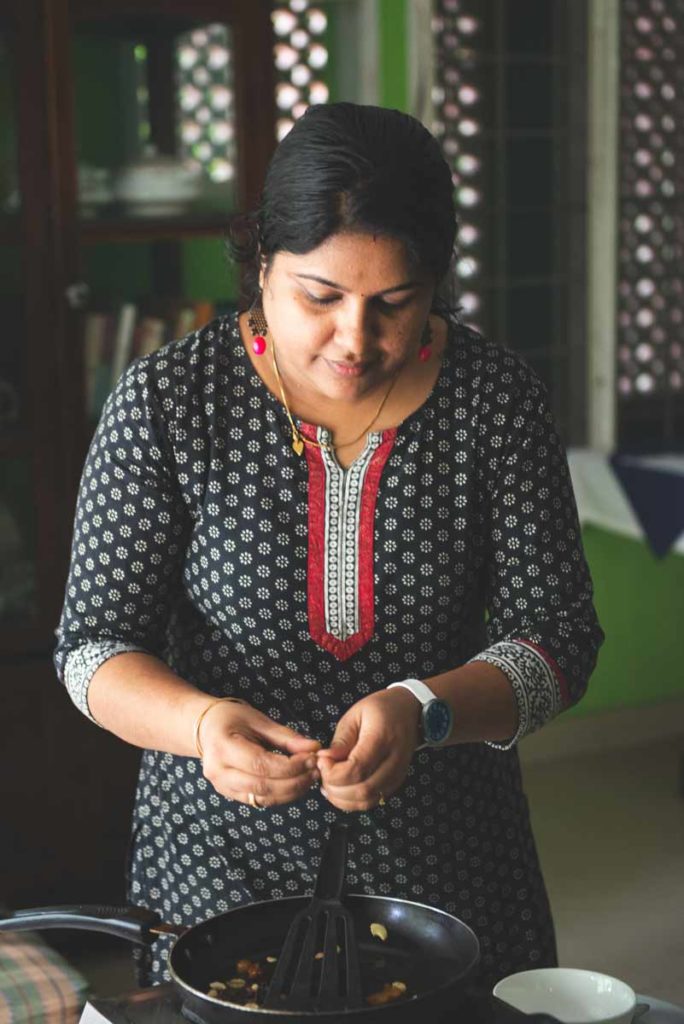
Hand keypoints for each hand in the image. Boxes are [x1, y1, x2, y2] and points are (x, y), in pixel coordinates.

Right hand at [199, 701, 320, 807]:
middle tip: (316, 770)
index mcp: (222, 747)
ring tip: (310, 777)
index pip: (260, 764)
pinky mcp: (230, 794)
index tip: (312, 758)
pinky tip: (296, 783)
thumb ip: (285, 736)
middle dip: (294, 781)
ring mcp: (222, 787)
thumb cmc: (231, 718)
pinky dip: (281, 795)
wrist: (205, 729)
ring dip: (291, 791)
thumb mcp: (258, 720)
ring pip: (262, 798)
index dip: (290, 766)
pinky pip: (259, 801)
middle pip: (262, 786)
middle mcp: (218, 772)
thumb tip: (314, 748)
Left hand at [316, 688, 419, 811]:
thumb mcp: (355, 715)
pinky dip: (352, 801)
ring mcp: (397, 774)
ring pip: (367, 800)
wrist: (409, 710)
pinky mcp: (395, 782)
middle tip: (322, 772)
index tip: (322, 760)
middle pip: (362, 789)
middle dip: (335, 787)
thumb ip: (341, 740)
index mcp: (382, 738)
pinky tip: (340, 789)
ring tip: (328, 782)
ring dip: (342, 798)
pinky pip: (372, 800)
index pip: (357, 769)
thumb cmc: (379, 709)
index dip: (334, 772)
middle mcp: (393, 761)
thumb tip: (324, 760)